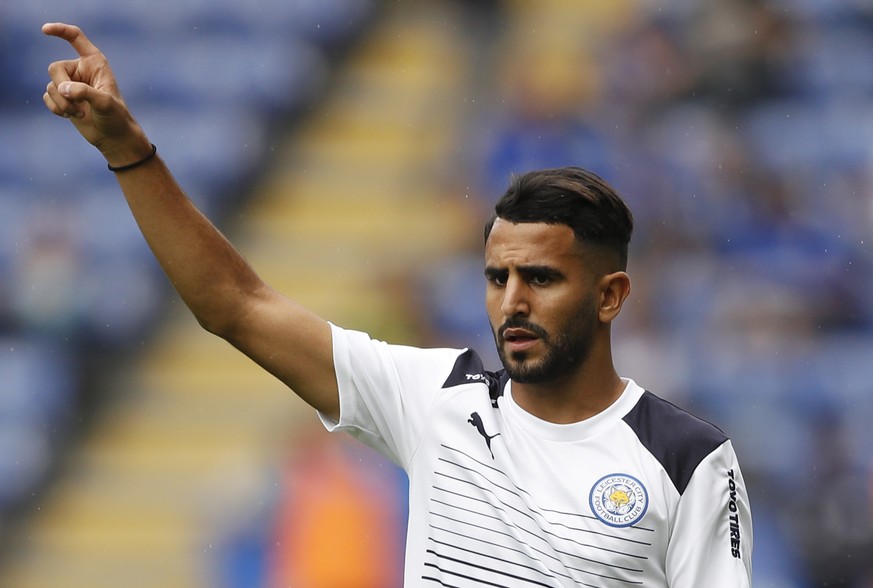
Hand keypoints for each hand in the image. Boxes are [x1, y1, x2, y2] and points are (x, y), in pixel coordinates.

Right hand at [42, 23, 151, 165]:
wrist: (114, 137)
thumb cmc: (116, 117)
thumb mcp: (105, 103)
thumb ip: (84, 92)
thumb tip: (62, 89)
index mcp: (94, 62)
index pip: (75, 38)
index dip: (60, 31)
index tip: (45, 30)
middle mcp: (80, 70)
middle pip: (55, 68)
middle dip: (62, 88)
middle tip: (77, 103)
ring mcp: (70, 84)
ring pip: (51, 86)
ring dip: (62, 103)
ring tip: (79, 113)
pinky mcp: (63, 98)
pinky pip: (47, 97)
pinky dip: (56, 108)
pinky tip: (70, 115)